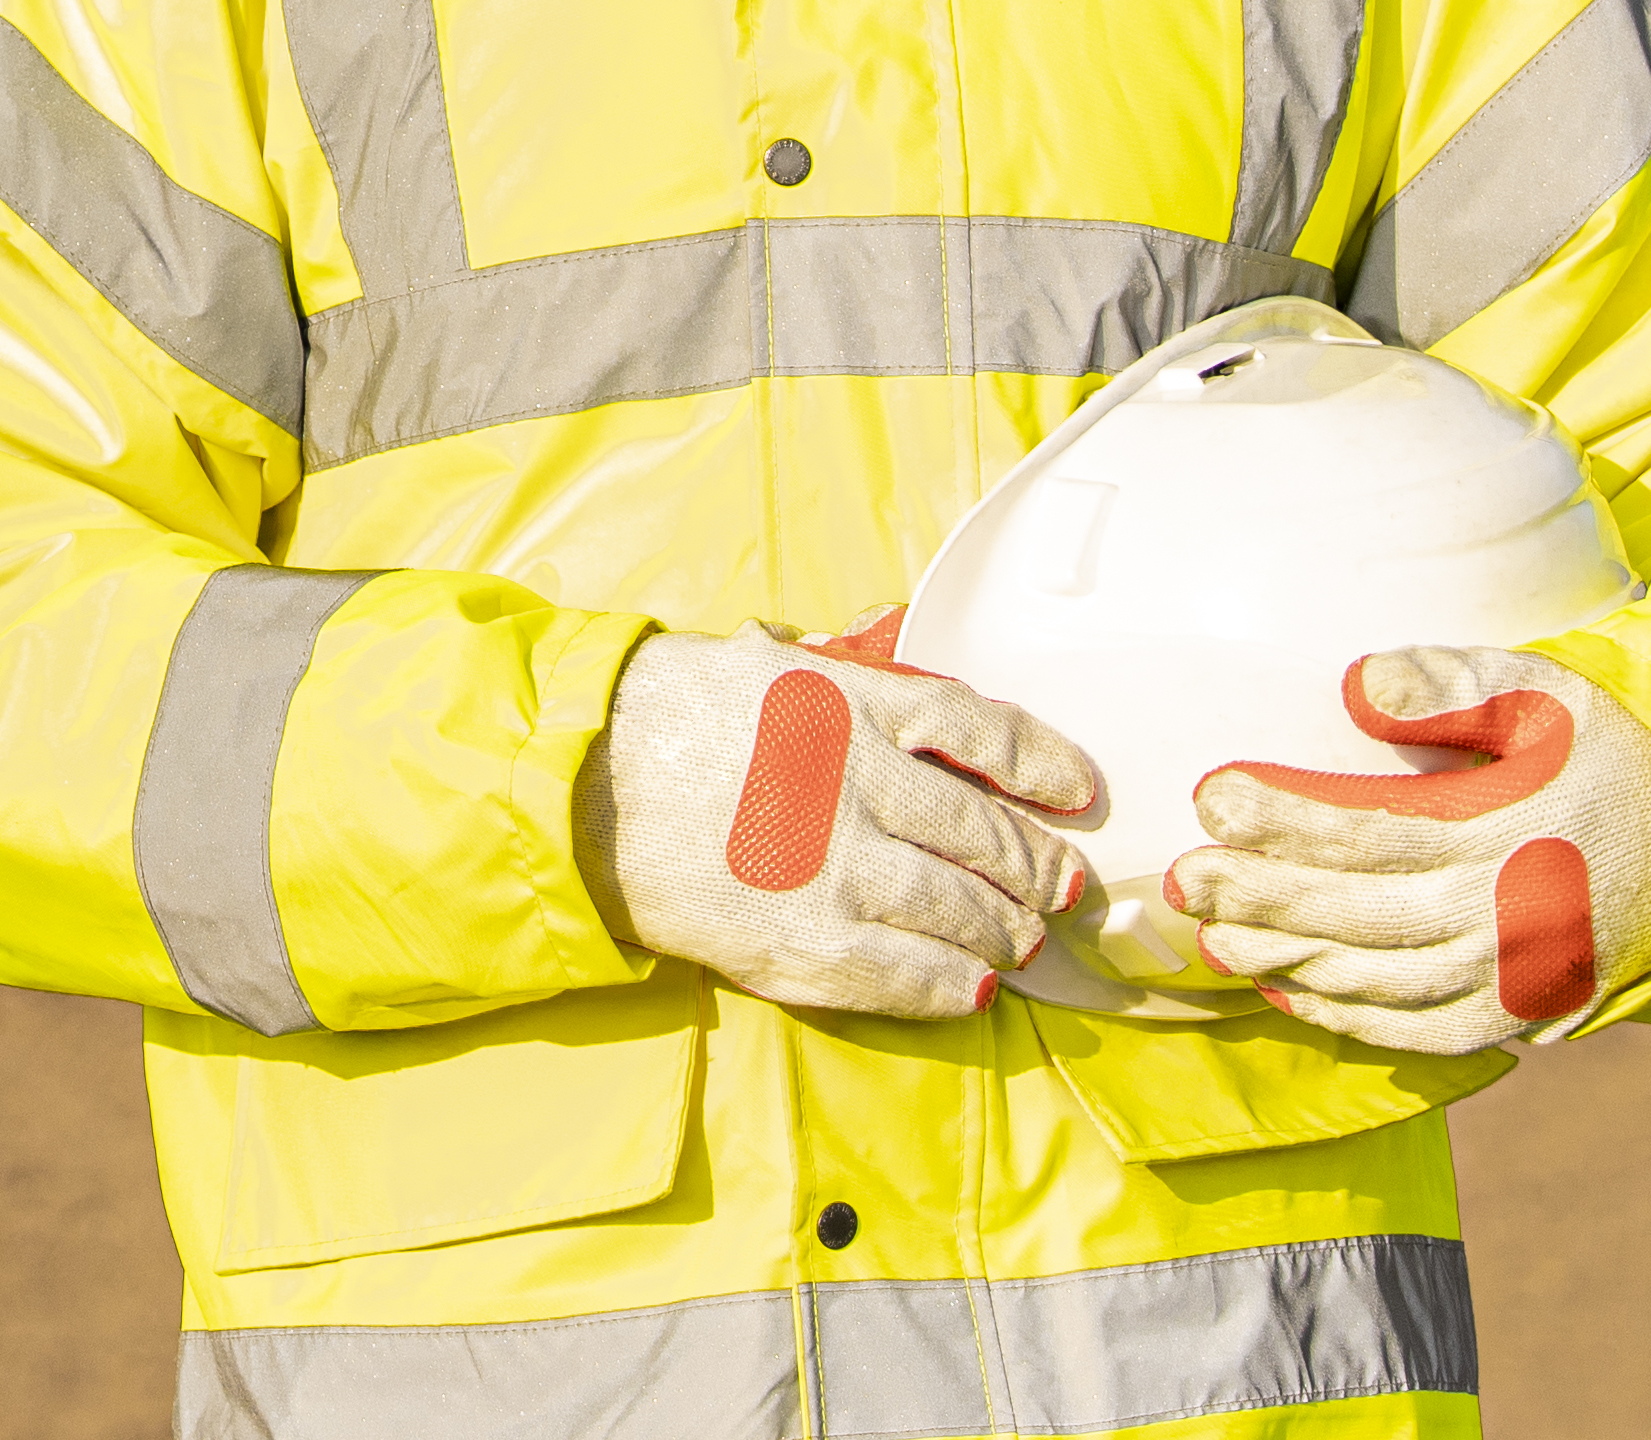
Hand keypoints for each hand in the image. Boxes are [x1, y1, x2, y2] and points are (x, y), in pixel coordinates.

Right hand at [588, 624, 1098, 1018]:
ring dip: (1006, 932)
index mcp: (849, 703)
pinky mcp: (804, 943)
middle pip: (987, 833)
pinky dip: (955, 984)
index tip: (1079, 792)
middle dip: (1038, 868)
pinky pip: (910, 975)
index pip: (983, 731)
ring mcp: (836, 870)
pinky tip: (973, 987)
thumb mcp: (757, 663)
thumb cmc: (659, 714)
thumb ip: (835, 675)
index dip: (1045, 765)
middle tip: (1063, 888)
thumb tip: (898, 683)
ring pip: (963, 911)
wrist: (571, 784)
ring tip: (1020, 941)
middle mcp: (859, 784)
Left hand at [1165, 646, 1650, 1052]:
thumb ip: (1452, 683)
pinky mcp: (1537, 1009)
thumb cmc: (1621, 745)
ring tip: (1217, 941)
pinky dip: (1362, 1021)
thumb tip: (1352, 682)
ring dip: (1295, 965)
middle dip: (1264, 899)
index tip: (1211, 793)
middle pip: (1362, 916)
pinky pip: (1435, 1032)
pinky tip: (1299, 997)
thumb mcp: (1548, 689)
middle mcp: (1516, 915)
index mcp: (1512, 830)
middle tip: (1187, 881)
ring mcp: (1527, 974)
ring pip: (1388, 983)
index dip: (1285, 817)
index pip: (1372, 829)